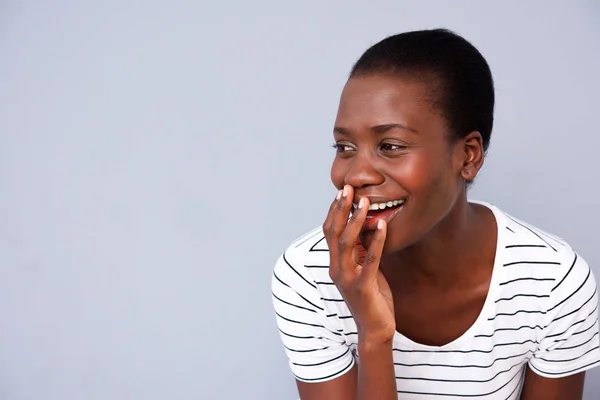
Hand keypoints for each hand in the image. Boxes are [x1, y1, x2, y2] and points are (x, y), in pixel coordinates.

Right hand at [323, 185, 395, 345]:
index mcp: (336, 263)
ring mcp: (348, 278)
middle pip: (333, 233)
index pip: (330, 231)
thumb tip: (366, 225)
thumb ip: (361, 250)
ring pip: (347, 243)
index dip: (334, 211)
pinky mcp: (363, 287)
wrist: (375, 329)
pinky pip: (370, 260)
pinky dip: (375, 241)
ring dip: (355, 220)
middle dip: (340, 209)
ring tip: (365, 201)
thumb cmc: (372, 296)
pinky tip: (382, 226)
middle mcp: (337, 269)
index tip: (342, 191)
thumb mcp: (365, 268)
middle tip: (348, 188)